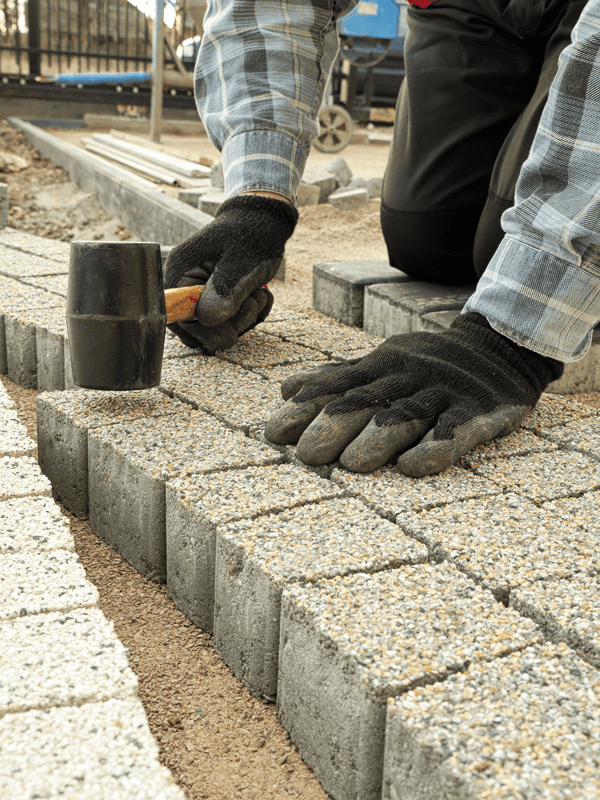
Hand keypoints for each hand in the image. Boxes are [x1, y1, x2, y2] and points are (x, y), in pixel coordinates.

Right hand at [164, 194, 297, 350]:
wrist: (264, 220)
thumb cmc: (251, 235)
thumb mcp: (241, 262)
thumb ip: (224, 290)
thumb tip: (208, 320)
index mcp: (180, 271)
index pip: (175, 315)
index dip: (199, 331)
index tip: (228, 330)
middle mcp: (185, 285)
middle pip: (197, 327)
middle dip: (230, 323)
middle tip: (252, 303)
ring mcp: (202, 294)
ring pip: (216, 328)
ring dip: (244, 317)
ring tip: (259, 293)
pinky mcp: (218, 300)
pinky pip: (230, 322)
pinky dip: (251, 314)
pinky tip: (260, 296)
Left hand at [264, 313, 562, 476]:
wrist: (500, 347)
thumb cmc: (427, 364)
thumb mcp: (381, 360)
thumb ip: (337, 378)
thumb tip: (286, 389)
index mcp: (381, 364)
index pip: (337, 386)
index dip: (305, 408)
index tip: (274, 433)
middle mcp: (409, 376)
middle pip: (368, 401)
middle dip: (335, 425)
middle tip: (307, 455)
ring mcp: (444, 392)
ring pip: (409, 414)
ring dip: (379, 438)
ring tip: (351, 464)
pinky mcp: (479, 410)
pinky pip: (458, 429)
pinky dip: (437, 446)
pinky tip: (415, 466)